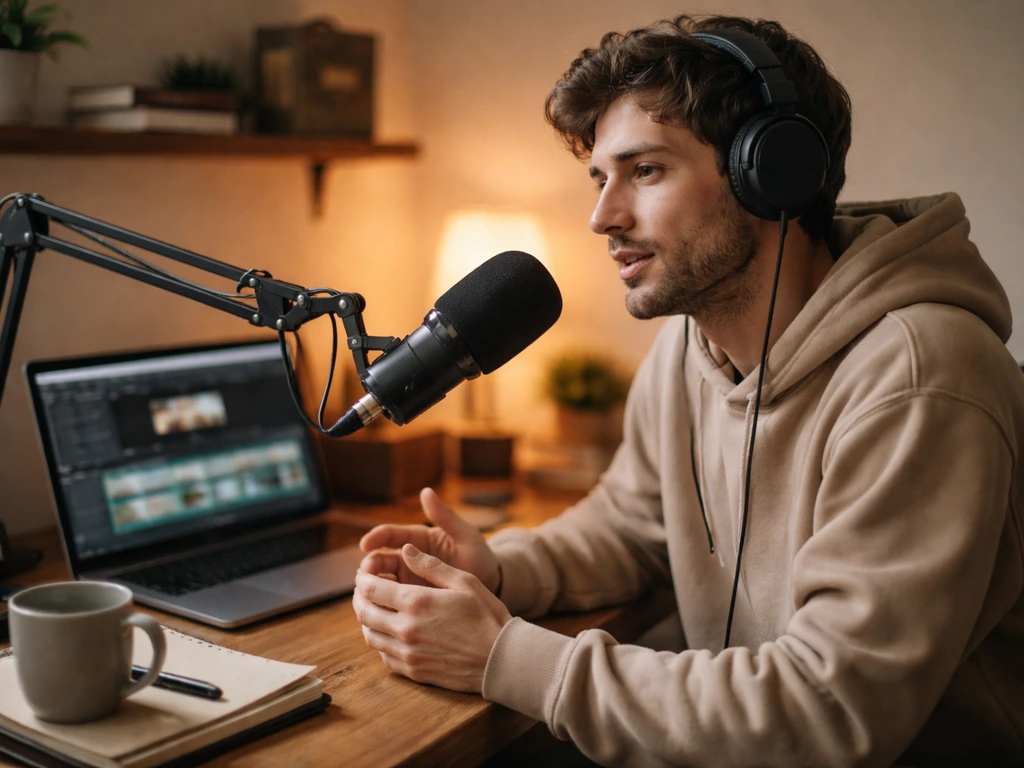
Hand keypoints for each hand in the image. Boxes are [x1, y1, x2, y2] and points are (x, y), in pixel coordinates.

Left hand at [353, 544, 511, 692]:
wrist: (501, 659)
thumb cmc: (487, 616)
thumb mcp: (464, 581)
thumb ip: (431, 565)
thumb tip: (405, 550)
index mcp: (416, 602)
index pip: (372, 588)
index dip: (363, 578)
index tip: (363, 572)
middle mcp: (405, 629)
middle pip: (364, 612)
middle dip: (359, 598)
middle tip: (363, 589)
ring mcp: (408, 653)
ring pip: (370, 636)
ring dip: (367, 620)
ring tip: (374, 609)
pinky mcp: (413, 671)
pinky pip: (384, 656)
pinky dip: (380, 642)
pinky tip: (390, 633)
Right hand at [359, 488, 501, 593]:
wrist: (491, 586)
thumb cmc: (479, 556)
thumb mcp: (465, 535)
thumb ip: (445, 516)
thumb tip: (426, 491)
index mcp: (417, 539)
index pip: (389, 535)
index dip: (375, 538)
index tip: (364, 545)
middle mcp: (407, 558)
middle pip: (378, 560)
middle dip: (369, 567)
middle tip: (365, 576)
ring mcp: (407, 580)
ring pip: (380, 582)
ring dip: (372, 588)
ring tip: (370, 596)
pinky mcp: (411, 599)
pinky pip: (391, 601)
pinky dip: (382, 604)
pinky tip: (381, 611)